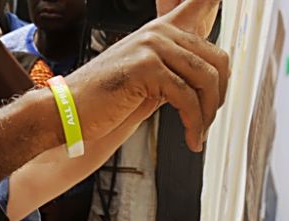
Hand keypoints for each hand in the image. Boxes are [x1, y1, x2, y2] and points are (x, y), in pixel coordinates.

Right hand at [64, 0, 227, 150]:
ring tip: (198, 134)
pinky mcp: (146, 68)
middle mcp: (158, 33)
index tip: (220, 5)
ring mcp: (152, 47)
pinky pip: (186, 97)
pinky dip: (193, 123)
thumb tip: (208, 84)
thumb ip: (175, 74)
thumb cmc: (102, 103)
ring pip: (205, 80)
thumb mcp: (147, 82)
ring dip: (207, 115)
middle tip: (209, 121)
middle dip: (219, 97)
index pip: (200, 5)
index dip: (215, 4)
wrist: (67, 113)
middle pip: (216, 60)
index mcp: (160, 31)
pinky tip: (190, 138)